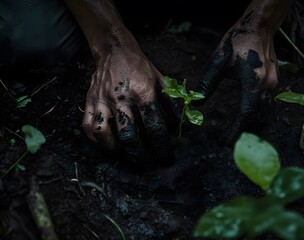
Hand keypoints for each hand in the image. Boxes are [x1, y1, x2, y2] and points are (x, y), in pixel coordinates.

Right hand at [82, 47, 178, 165]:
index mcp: (143, 92)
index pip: (154, 126)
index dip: (162, 146)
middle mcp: (122, 97)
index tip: (166, 157)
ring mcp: (103, 99)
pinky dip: (97, 141)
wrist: (115, 50)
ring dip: (115, 150)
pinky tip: (107, 146)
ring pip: (105, 133)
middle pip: (130, 135)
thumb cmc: (141, 68)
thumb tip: (183, 126)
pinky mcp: (90, 100)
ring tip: (126, 157)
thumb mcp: (161, 81)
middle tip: (147, 163)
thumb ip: (172, 104)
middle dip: (140, 155)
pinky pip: (89, 125)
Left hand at [196, 13, 278, 145]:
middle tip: (231, 142)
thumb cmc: (238, 41)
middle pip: (259, 118)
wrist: (259, 26)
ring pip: (266, 113)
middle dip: (246, 132)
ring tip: (239, 134)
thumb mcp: (218, 61)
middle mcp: (268, 87)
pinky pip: (268, 105)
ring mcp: (274, 84)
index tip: (226, 142)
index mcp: (254, 83)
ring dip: (254, 126)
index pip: (246, 115)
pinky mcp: (274, 81)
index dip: (235, 131)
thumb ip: (207, 83)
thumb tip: (196, 103)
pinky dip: (259, 115)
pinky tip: (249, 117)